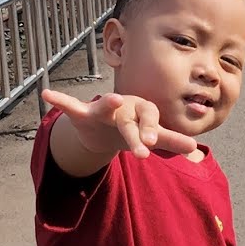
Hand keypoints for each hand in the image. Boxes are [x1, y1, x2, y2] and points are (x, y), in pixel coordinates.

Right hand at [42, 89, 197, 158]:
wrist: (103, 128)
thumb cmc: (132, 128)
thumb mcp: (150, 135)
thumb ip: (172, 140)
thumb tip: (197, 150)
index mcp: (141, 110)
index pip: (150, 119)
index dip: (152, 131)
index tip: (153, 145)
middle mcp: (123, 105)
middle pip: (130, 120)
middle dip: (135, 135)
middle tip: (143, 151)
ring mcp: (102, 109)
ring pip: (104, 108)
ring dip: (106, 104)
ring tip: (110, 99)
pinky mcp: (82, 114)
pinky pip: (70, 106)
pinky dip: (59, 100)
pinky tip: (47, 94)